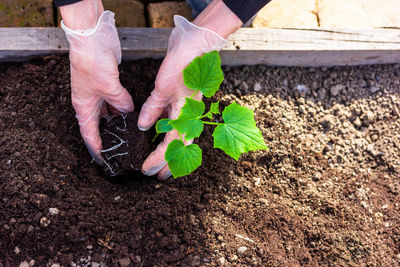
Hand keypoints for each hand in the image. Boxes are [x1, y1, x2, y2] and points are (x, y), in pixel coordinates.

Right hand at [61, 8, 133, 163]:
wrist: (91, 38)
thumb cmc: (92, 63)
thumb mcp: (109, 88)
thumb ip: (121, 103)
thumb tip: (129, 112)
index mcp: (84, 107)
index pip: (89, 134)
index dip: (96, 148)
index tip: (104, 160)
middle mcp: (89, 102)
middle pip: (100, 124)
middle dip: (110, 134)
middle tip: (123, 146)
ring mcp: (97, 92)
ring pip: (108, 112)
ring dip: (118, 119)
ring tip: (131, 132)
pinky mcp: (105, 84)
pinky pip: (114, 100)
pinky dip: (121, 106)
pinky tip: (132, 112)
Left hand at [138, 0, 241, 179]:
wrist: (197, 47)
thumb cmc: (183, 66)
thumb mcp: (163, 88)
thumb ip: (154, 108)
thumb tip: (144, 127)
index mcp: (185, 115)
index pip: (171, 144)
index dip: (159, 159)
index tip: (146, 170)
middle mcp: (189, 116)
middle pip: (180, 147)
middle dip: (169, 163)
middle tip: (157, 177)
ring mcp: (188, 110)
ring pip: (180, 139)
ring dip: (171, 153)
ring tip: (162, 165)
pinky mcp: (184, 103)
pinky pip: (177, 125)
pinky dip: (170, 135)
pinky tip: (161, 138)